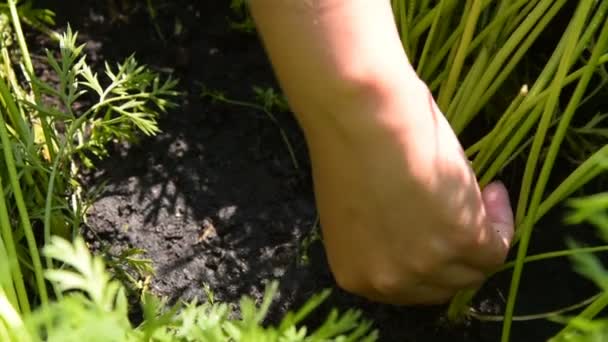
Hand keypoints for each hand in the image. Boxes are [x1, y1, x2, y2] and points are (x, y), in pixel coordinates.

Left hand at [304, 81, 513, 304]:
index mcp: (356, 275)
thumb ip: (385, 236)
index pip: (408, 288)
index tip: (440, 229)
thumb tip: (418, 232)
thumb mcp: (360, 211)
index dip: (431, 258)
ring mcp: (425, 265)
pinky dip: (502, 219)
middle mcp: (388, 281)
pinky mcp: (460, 239)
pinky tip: (493, 189)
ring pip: (473, 269)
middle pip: (443, 285)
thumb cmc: (348, 146)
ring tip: (482, 193)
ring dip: (484, 233)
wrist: (358, 116)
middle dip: (457, 252)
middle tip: (467, 213)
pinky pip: (496, 246)